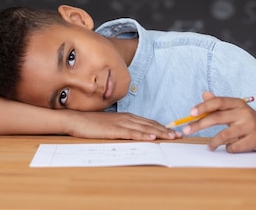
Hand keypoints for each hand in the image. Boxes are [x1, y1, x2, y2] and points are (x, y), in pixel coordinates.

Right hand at [63, 111, 181, 140]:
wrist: (76, 120)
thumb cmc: (92, 123)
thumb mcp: (111, 125)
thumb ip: (123, 128)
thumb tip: (134, 133)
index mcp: (127, 117)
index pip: (149, 122)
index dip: (162, 127)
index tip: (174, 132)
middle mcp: (127, 118)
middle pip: (150, 124)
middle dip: (166, 130)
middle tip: (179, 135)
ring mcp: (121, 123)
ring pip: (144, 128)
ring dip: (159, 133)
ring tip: (171, 137)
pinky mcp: (114, 130)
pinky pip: (131, 133)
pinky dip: (143, 135)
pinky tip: (151, 137)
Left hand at [181, 91, 255, 152]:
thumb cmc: (248, 119)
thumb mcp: (235, 109)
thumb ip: (219, 103)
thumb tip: (204, 94)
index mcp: (238, 104)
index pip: (218, 102)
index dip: (203, 106)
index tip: (191, 113)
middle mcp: (244, 113)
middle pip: (217, 118)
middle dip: (199, 125)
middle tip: (187, 130)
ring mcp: (249, 126)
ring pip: (224, 135)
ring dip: (213, 142)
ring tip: (209, 147)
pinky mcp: (254, 140)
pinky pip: (234, 147)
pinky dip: (228, 148)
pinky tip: (229, 148)